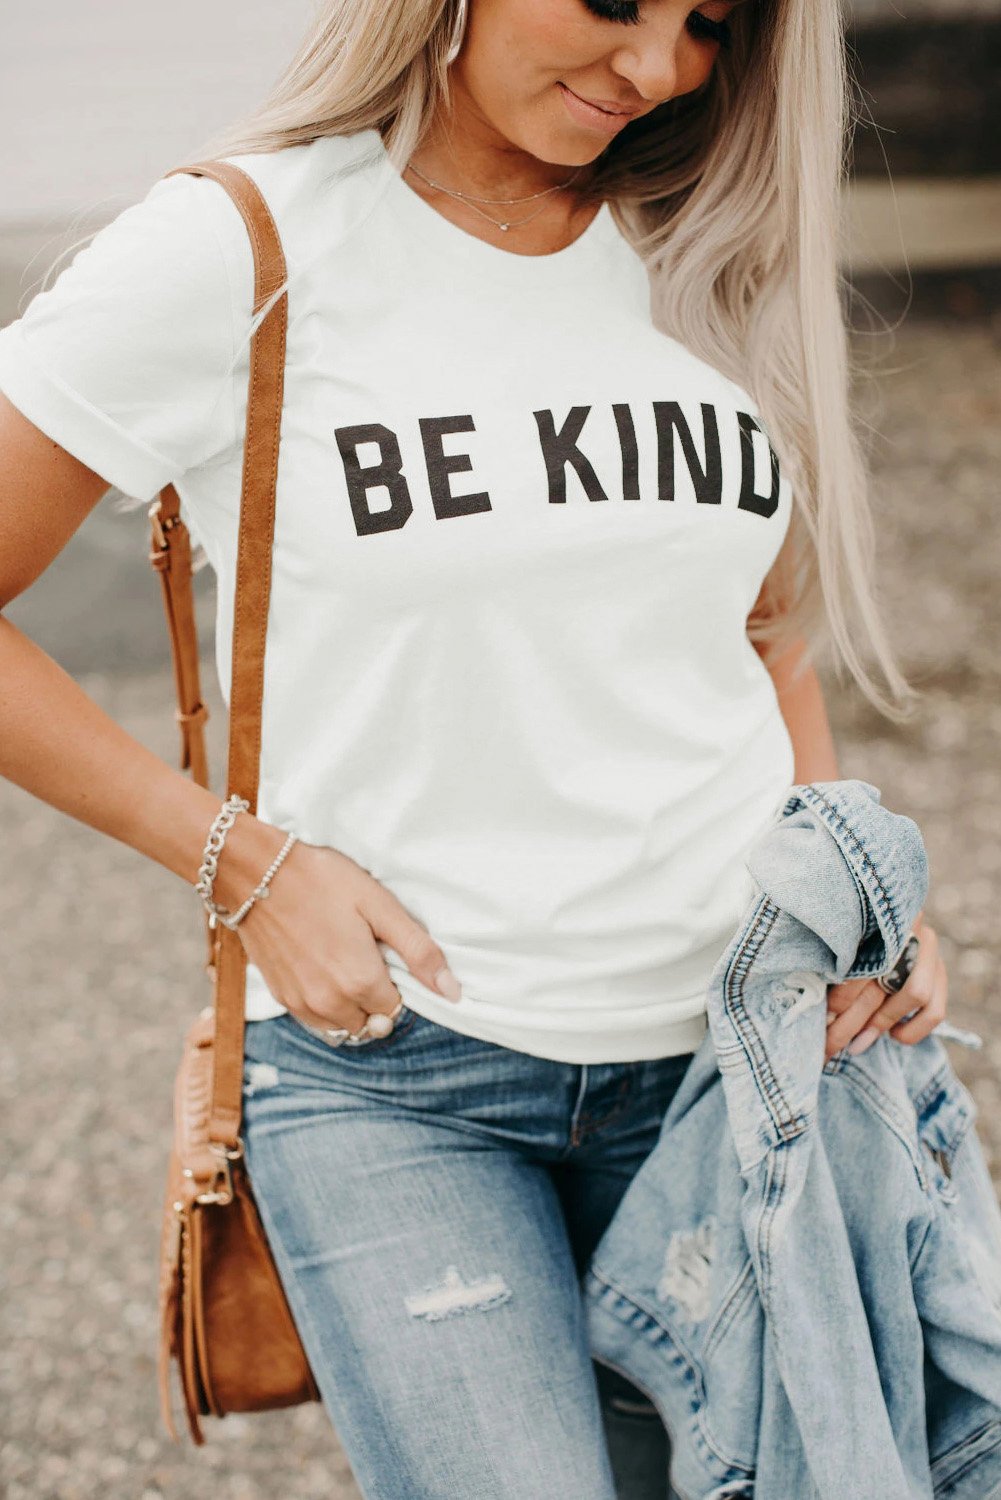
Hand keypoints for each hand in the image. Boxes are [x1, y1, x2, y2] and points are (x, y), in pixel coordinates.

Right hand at [214, 827, 461, 1034]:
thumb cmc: (322, 881)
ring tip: (346, 967)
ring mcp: (302, 1004)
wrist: (257, 873)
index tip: (385, 956)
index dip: (397, 983)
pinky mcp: (281, 998)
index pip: (396, 1008)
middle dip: (377, 1001)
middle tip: (368, 959)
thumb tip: (452, 992)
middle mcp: (331, 1002)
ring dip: (353, 1010)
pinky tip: (324, 973)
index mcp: (361, 981)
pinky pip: (316, 1022)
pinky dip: (327, 1009)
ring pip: (343, 1028)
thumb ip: (418, 951)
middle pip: (372, 1024)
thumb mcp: (379, 906)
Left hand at [824, 909, 946, 1061]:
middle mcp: (909, 928)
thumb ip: (835, 967)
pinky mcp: (940, 971)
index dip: (841, 995)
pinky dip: (914, 1029)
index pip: (861, 963)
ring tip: (856, 1044)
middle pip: (881, 982)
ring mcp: (928, 950)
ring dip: (881, 1023)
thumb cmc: (849, 940)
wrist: (882, 922)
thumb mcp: (840, 944)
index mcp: (876, 919)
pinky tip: (893, 1035)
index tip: (824, 1018)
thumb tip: (825, 1013)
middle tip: (830, 1046)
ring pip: (914, 994)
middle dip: (851, 1021)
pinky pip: (935, 1010)